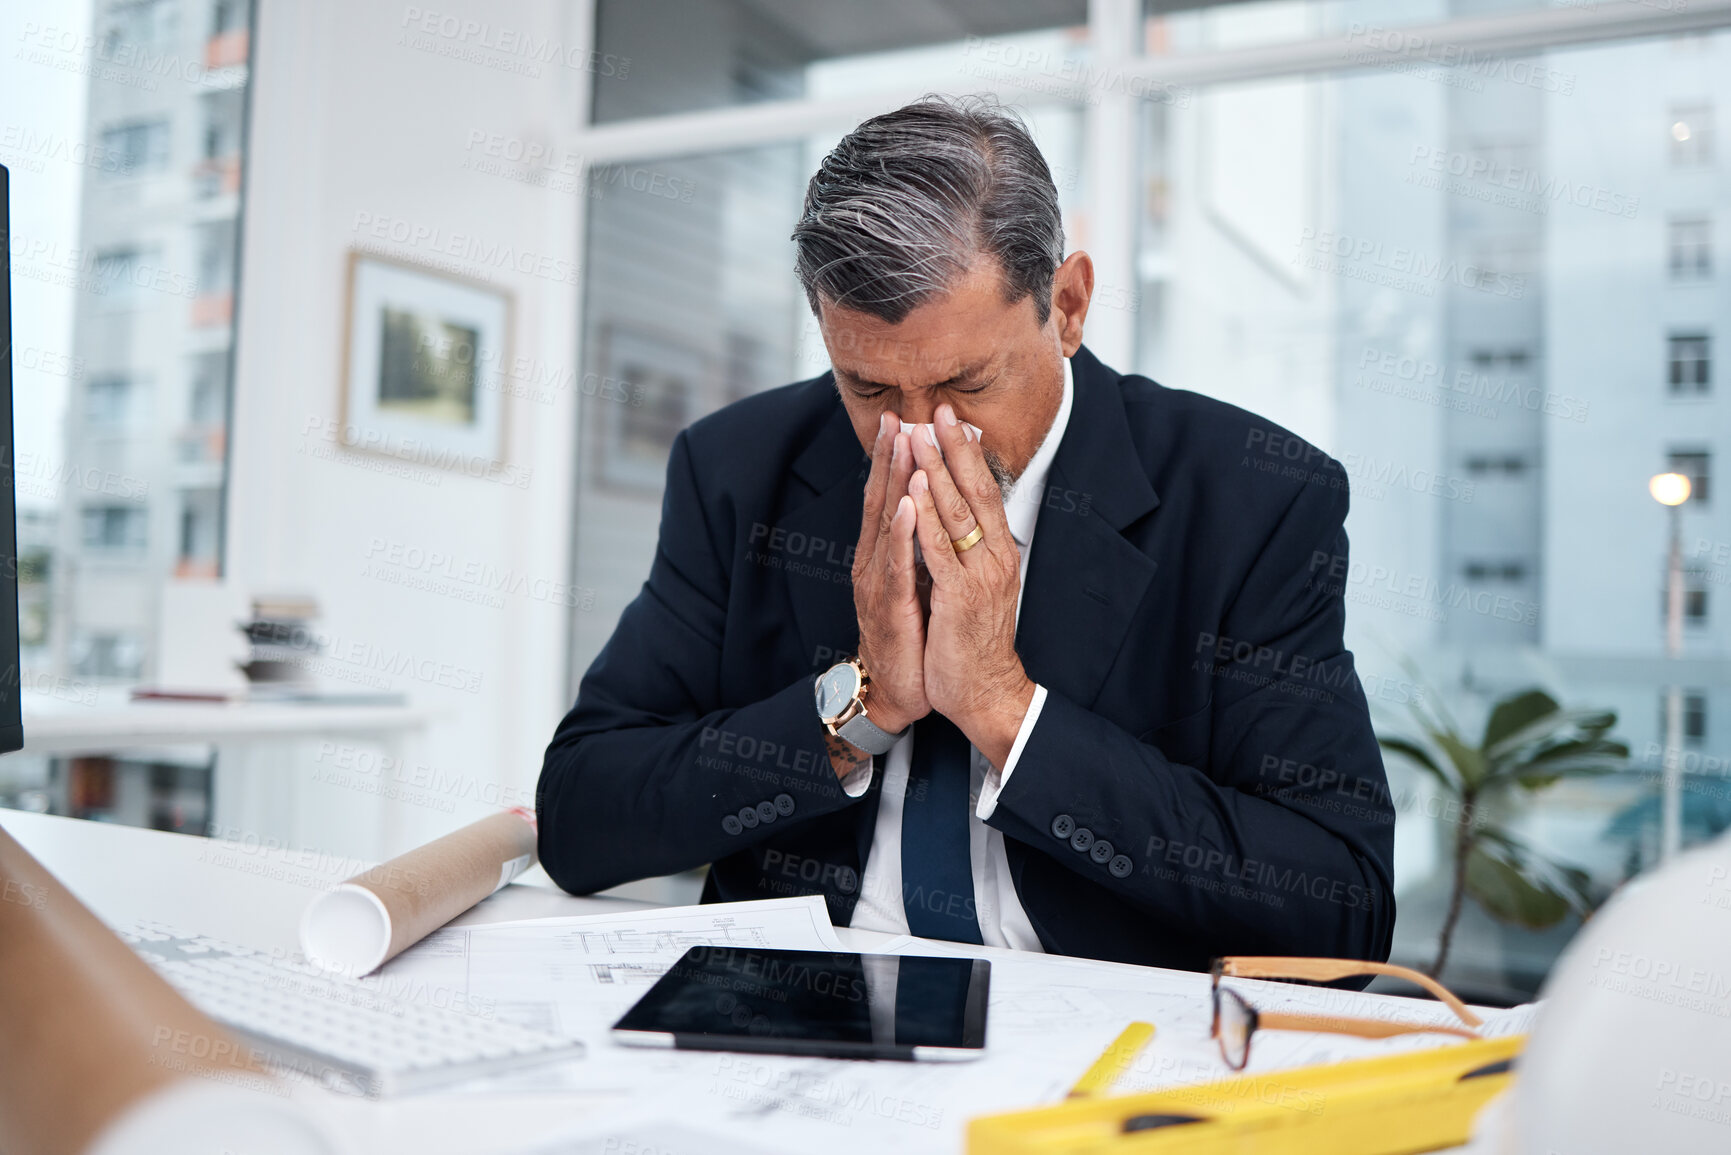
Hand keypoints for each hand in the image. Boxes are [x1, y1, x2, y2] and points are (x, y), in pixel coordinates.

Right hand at [850, 411, 929, 736]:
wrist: (896, 690)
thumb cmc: (907, 636)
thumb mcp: (911, 583)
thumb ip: (914, 547)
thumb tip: (928, 510)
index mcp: (882, 554)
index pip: (887, 498)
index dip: (892, 459)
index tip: (902, 420)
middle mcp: (873, 562)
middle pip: (882, 500)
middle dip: (889, 457)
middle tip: (895, 415)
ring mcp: (878, 583)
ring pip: (886, 525)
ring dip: (894, 482)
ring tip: (903, 444)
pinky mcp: (889, 607)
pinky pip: (897, 565)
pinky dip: (902, 534)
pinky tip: (908, 507)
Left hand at [906, 405, 1035, 767]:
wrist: (984, 691)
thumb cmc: (973, 640)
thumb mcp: (974, 586)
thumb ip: (968, 551)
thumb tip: (958, 516)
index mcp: (997, 552)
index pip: (984, 492)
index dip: (968, 454)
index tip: (952, 418)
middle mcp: (994, 558)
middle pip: (975, 492)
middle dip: (955, 449)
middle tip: (939, 409)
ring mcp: (978, 577)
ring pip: (956, 514)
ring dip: (936, 472)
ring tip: (922, 436)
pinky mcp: (959, 598)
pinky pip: (938, 550)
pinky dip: (925, 518)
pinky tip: (914, 492)